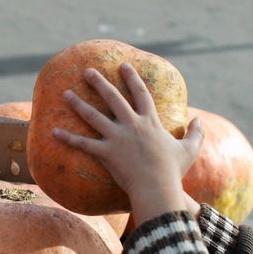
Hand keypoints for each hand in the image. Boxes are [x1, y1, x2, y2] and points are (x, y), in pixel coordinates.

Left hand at [53, 63, 203, 224]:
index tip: (123, 66)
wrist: (158, 187)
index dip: (132, 78)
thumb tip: (199, 121)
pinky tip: (53, 131)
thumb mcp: (190, 150)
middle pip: (113, 98)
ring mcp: (117, 138)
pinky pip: (83, 144)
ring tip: (65, 94)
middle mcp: (132, 125)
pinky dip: (68, 138)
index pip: (141, 94)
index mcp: (150, 122)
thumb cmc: (174, 171)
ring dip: (78, 104)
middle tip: (87, 71)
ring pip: (93, 116)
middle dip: (99, 82)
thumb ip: (196, 133)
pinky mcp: (106, 153)